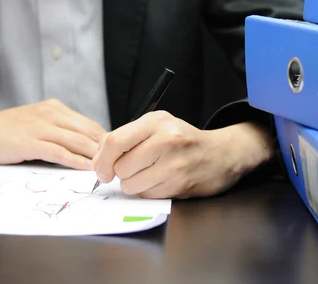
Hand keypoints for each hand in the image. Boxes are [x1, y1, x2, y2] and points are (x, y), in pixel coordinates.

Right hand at [0, 99, 106, 169]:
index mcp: (54, 108)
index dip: (105, 142)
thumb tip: (82, 149)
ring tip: (109, 172)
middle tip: (119, 167)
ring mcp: (39, 126)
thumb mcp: (34, 124)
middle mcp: (50, 113)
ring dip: (95, 158)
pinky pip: (58, 152)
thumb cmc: (2, 132)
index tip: (116, 157)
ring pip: (77, 141)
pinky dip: (75, 161)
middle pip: (88, 132)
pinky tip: (86, 169)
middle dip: (106, 151)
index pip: (90, 125)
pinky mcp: (28, 141)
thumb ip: (56, 132)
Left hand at [91, 111, 273, 198]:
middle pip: (121, 166)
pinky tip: (161, 180)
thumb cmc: (181, 141)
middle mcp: (166, 140)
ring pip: (131, 184)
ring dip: (134, 184)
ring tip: (149, 174)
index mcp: (156, 121)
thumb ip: (126, 138)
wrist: (221, 154)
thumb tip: (97, 160)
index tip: (101, 168)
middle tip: (132, 169)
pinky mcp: (180, 184)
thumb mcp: (156, 127)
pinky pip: (147, 195)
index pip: (115, 141)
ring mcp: (175, 163)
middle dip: (120, 173)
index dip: (102, 159)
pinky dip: (148, 191)